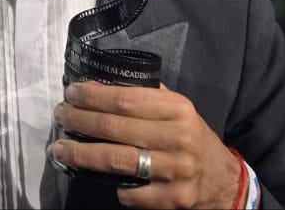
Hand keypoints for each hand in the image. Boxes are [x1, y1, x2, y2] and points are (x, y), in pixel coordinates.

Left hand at [50, 82, 240, 208]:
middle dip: (79, 121)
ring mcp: (177, 170)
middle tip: (60, 116)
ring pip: (117, 161)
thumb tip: (98, 85)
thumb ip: (145, 96)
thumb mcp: (177, 110)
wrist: (224, 180)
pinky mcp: (174, 199)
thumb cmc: (191, 138)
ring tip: (60, 148)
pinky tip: (98, 177)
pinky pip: (132, 194)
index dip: (92, 96)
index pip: (125, 99)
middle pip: (115, 128)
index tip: (71, 93)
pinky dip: (113, 187)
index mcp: (178, 109)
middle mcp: (179, 138)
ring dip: (81, 154)